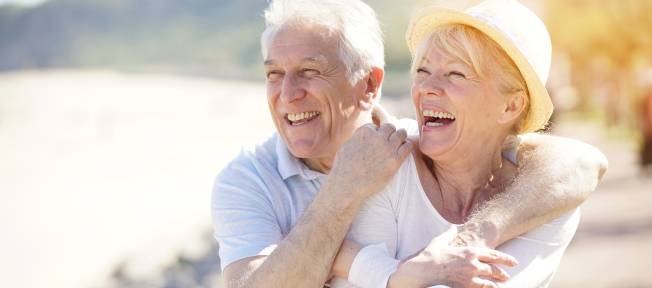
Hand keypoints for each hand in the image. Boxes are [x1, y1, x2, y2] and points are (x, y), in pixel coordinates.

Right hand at [329, 123, 411, 199]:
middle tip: (390, 141)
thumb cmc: (344, 168)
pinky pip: (407, 147)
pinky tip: (404, 150)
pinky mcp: (395, 161)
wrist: (348, 185)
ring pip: (401, 134)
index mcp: (365, 132)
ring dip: (401, 137)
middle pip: (390, 127)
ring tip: (400, 143)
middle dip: (390, 133)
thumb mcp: (346, 146)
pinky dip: (407, 146)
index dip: (377, 133)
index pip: (376, 126)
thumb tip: (363, 134)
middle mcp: (377, 137)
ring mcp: (387, 148)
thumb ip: (357, 138)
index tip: (376, 141)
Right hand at [389, 227, 517, 287]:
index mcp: (470, 251)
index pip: (494, 255)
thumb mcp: (440, 240)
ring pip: (490, 280)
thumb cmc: (431, 255)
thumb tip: (452, 227)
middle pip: (494, 269)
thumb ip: (449, 233)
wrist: (423, 270)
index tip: (513, 262)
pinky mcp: (464, 286)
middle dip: (503, 272)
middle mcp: (473, 264)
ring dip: (497, 282)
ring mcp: (470, 276)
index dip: (505, 259)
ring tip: (501, 283)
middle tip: (507, 274)